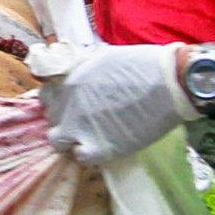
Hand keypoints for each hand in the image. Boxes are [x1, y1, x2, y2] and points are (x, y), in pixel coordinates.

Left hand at [28, 41, 199, 164]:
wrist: (169, 83)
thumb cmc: (142, 64)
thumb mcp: (103, 57)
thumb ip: (83, 69)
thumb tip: (77, 74)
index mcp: (69, 80)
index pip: (45, 95)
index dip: (58, 99)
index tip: (71, 102)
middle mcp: (68, 105)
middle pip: (51, 117)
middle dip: (65, 117)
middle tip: (85, 118)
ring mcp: (80, 128)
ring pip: (58, 141)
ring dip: (71, 138)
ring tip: (91, 135)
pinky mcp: (99, 148)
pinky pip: (81, 157)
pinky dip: (90, 153)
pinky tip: (104, 144)